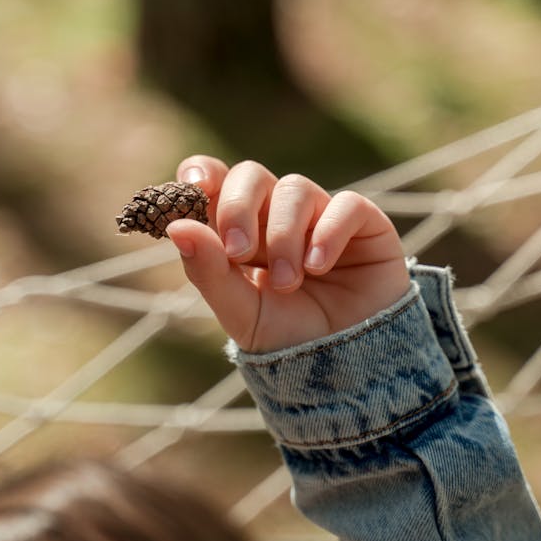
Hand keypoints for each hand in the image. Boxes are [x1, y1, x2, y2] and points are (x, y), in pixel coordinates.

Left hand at [166, 156, 410, 352]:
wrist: (348, 368)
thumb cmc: (289, 337)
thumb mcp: (241, 312)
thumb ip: (208, 271)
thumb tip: (176, 227)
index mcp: (242, 229)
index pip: (216, 180)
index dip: (202, 172)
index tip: (193, 186)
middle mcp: (278, 214)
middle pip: (251, 175)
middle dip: (238, 207)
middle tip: (239, 251)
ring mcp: (321, 215)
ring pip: (294, 188)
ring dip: (283, 235)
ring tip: (287, 282)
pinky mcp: (364, 223)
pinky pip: (345, 204)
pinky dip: (327, 232)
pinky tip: (318, 267)